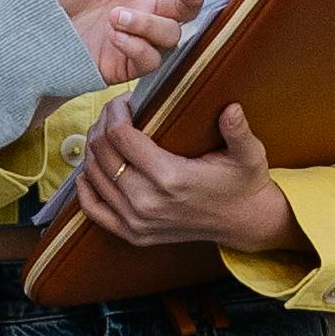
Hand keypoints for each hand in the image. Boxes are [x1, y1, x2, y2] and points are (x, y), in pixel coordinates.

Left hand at [33, 0, 199, 86]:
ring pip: (172, 35)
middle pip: (187, 8)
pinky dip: (138, 47)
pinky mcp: (123, 65)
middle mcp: (141, 9)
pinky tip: (114, 36)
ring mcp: (134, 38)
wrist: (18, 27)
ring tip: (115, 16)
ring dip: (151, 23)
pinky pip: (150, 60)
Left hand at [66, 92, 312, 266]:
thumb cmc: (243, 183)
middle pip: (102, 153)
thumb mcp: (248, 154)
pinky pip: (94, 210)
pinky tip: (89, 169)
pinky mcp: (134, 234)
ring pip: (94, 177)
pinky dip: (86, 188)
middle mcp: (147, 202)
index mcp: (171, 178)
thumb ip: (238, 131)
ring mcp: (137, 222)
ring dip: (93, 150)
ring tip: (106, 133)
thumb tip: (231, 108)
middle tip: (114, 113)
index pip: (121, 136)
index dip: (115, 111)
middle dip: (102, 125)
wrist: (244, 222)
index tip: (124, 101)